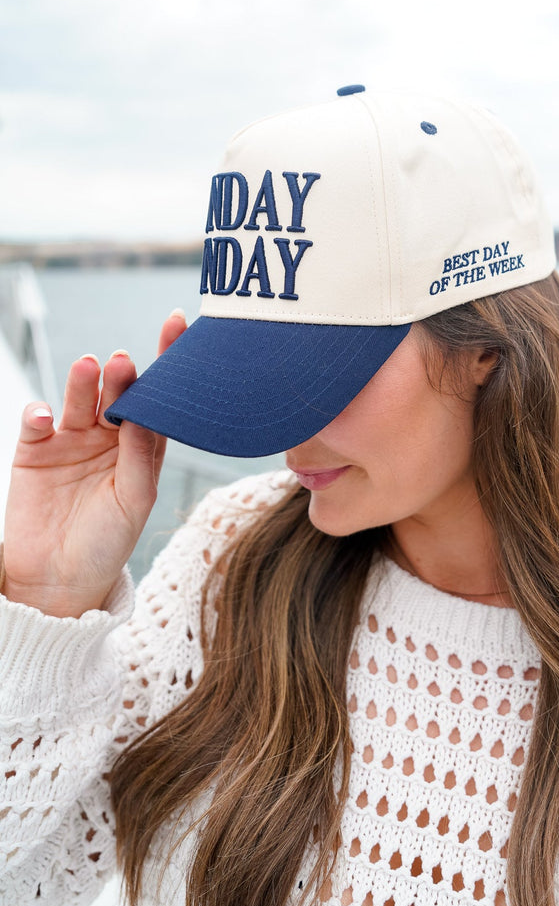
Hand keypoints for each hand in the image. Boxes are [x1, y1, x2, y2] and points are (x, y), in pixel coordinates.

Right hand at [2, 310, 187, 617]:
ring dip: (83, 382)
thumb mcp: (134, 502)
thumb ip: (140, 457)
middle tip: (123, 362)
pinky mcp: (34, 450)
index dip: (167, 363)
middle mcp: (109, 436)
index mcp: (142, 446)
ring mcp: (71, 440)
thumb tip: (145, 414)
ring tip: (89, 367)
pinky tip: (46, 416)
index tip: (176, 326)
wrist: (58, 579)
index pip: (157, 400)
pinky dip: (39, 414)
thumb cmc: (107, 543)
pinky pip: (36, 422)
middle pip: (117, 394)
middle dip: (122, 376)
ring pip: (79, 399)